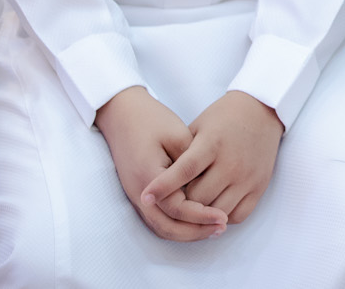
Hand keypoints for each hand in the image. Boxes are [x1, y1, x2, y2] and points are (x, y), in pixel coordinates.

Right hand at [95, 87, 225, 241]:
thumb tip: (208, 185)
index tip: (223, 217)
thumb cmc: (150, 119)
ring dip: (186, 232)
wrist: (121, 113)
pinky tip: (196, 219)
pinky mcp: (139, 193)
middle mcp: (139, 193)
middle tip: (221, 228)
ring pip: (161, 227)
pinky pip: (158, 218)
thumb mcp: (176, 134)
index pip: (177, 209)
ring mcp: (136, 195)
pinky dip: (177, 224)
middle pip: (167, 227)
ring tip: (212, 228)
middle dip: (195, 232)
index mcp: (149, 177)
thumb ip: (191, 162)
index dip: (201, 216)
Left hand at [142, 90, 283, 228]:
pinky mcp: (259, 187)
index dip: (163, 186)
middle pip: (198, 198)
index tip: (145, 197)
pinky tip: (214, 206)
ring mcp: (247, 177)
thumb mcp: (199, 126)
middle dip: (182, 201)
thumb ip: (182, 154)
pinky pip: (237, 216)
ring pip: (216, 212)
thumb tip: (160, 182)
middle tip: (173, 199)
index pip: (184, 170)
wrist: (262, 111)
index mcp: (213, 144)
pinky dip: (222, 217)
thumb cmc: (224, 117)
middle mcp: (232, 163)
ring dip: (201, 213)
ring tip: (193, 205)